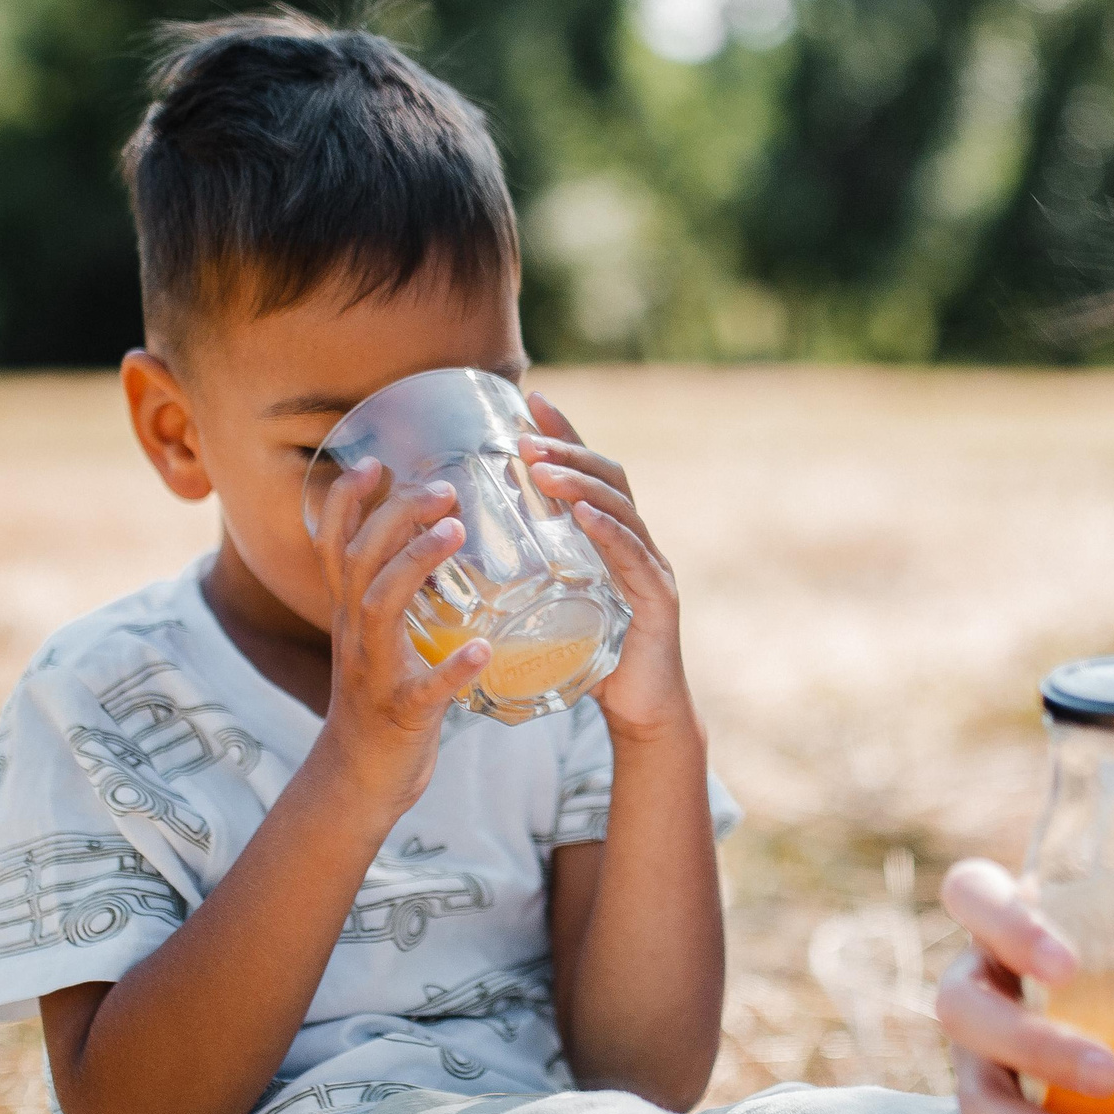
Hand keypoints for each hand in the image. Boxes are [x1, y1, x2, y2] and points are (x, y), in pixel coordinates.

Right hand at [308, 458, 492, 808]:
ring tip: (453, 533)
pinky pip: (425, 689)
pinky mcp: (402, 714)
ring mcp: (374, 674)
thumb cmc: (379, 703)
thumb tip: (428, 542)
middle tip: (442, 487)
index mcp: (350, 616)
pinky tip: (481, 650)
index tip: (372, 461)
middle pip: (359, 560)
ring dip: (414, 565)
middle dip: (395, 516)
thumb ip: (394, 597)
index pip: (334, 546)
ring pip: (381, 607)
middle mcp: (354, 635)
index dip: (345, 502)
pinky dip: (452, 668)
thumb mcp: (376, 642)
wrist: (357, 782)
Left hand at [520, 392, 692, 740]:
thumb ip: (522, 583)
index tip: (531, 400)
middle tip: (524, 439)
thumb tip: (454, 561)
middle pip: (608, 478)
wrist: (641, 713)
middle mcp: (637, 543)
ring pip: (621, 510)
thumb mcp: (552, 611)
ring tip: (542, 471)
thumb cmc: (591, 661)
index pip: (590, 472)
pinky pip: (635, 559)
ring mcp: (652, 569)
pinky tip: (584, 518)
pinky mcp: (659, 603)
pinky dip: (610, 534)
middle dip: (568, 452)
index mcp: (611, 540)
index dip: (565, 434)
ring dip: (580, 486)